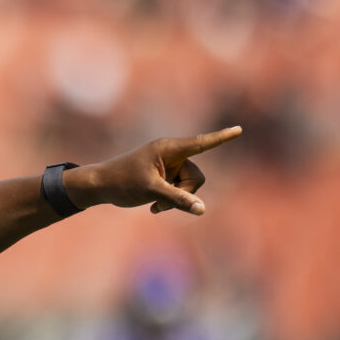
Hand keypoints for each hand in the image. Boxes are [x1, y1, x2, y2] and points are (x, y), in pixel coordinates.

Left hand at [64, 126, 241, 214]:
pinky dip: (170, 201)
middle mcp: (171, 154)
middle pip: (196, 177)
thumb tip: (202, 210)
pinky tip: (153, 207)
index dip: (221, 138)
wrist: (100, 186)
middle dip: (184, 193)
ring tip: (155, 205)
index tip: (239, 129)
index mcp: (168, 148)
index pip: (200, 143)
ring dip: (175, 200)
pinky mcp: (165, 176)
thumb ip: (178, 200)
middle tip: (161, 201)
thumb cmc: (122, 183)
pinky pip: (179, 190)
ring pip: (188, 186)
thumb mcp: (151, 192)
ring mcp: (168, 165)